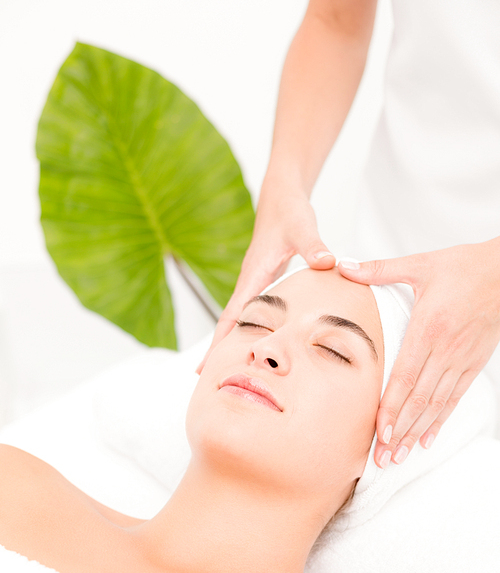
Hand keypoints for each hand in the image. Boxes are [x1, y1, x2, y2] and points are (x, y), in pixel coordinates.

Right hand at [196, 181, 335, 372]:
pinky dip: (242, 327)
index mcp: (254, 274)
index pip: (233, 314)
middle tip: (200, 375)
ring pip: (236, 317)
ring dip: (227, 339)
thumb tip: (327, 262)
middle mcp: (249, 281)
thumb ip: (313, 246)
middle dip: (215, 347)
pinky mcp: (262, 280)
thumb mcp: (303, 227)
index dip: (222, 340)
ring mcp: (254, 282)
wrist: (282, 197)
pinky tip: (247, 340)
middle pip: (227, 321)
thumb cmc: (290, 212)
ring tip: (218, 365)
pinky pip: (249, 310)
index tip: (207, 363)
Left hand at [338, 239, 499, 466]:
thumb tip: (343, 266)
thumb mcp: (420, 264)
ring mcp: (461, 360)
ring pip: (435, 404)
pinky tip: (426, 440)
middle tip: (382, 457)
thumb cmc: (463, 266)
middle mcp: (445, 350)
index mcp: (428, 329)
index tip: (380, 431)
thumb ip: (379, 269)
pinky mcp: (473, 364)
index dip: (392, 407)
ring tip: (399, 456)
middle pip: (419, 399)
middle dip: (400, 431)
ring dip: (416, 433)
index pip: (405, 377)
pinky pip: (455, 398)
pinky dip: (440, 421)